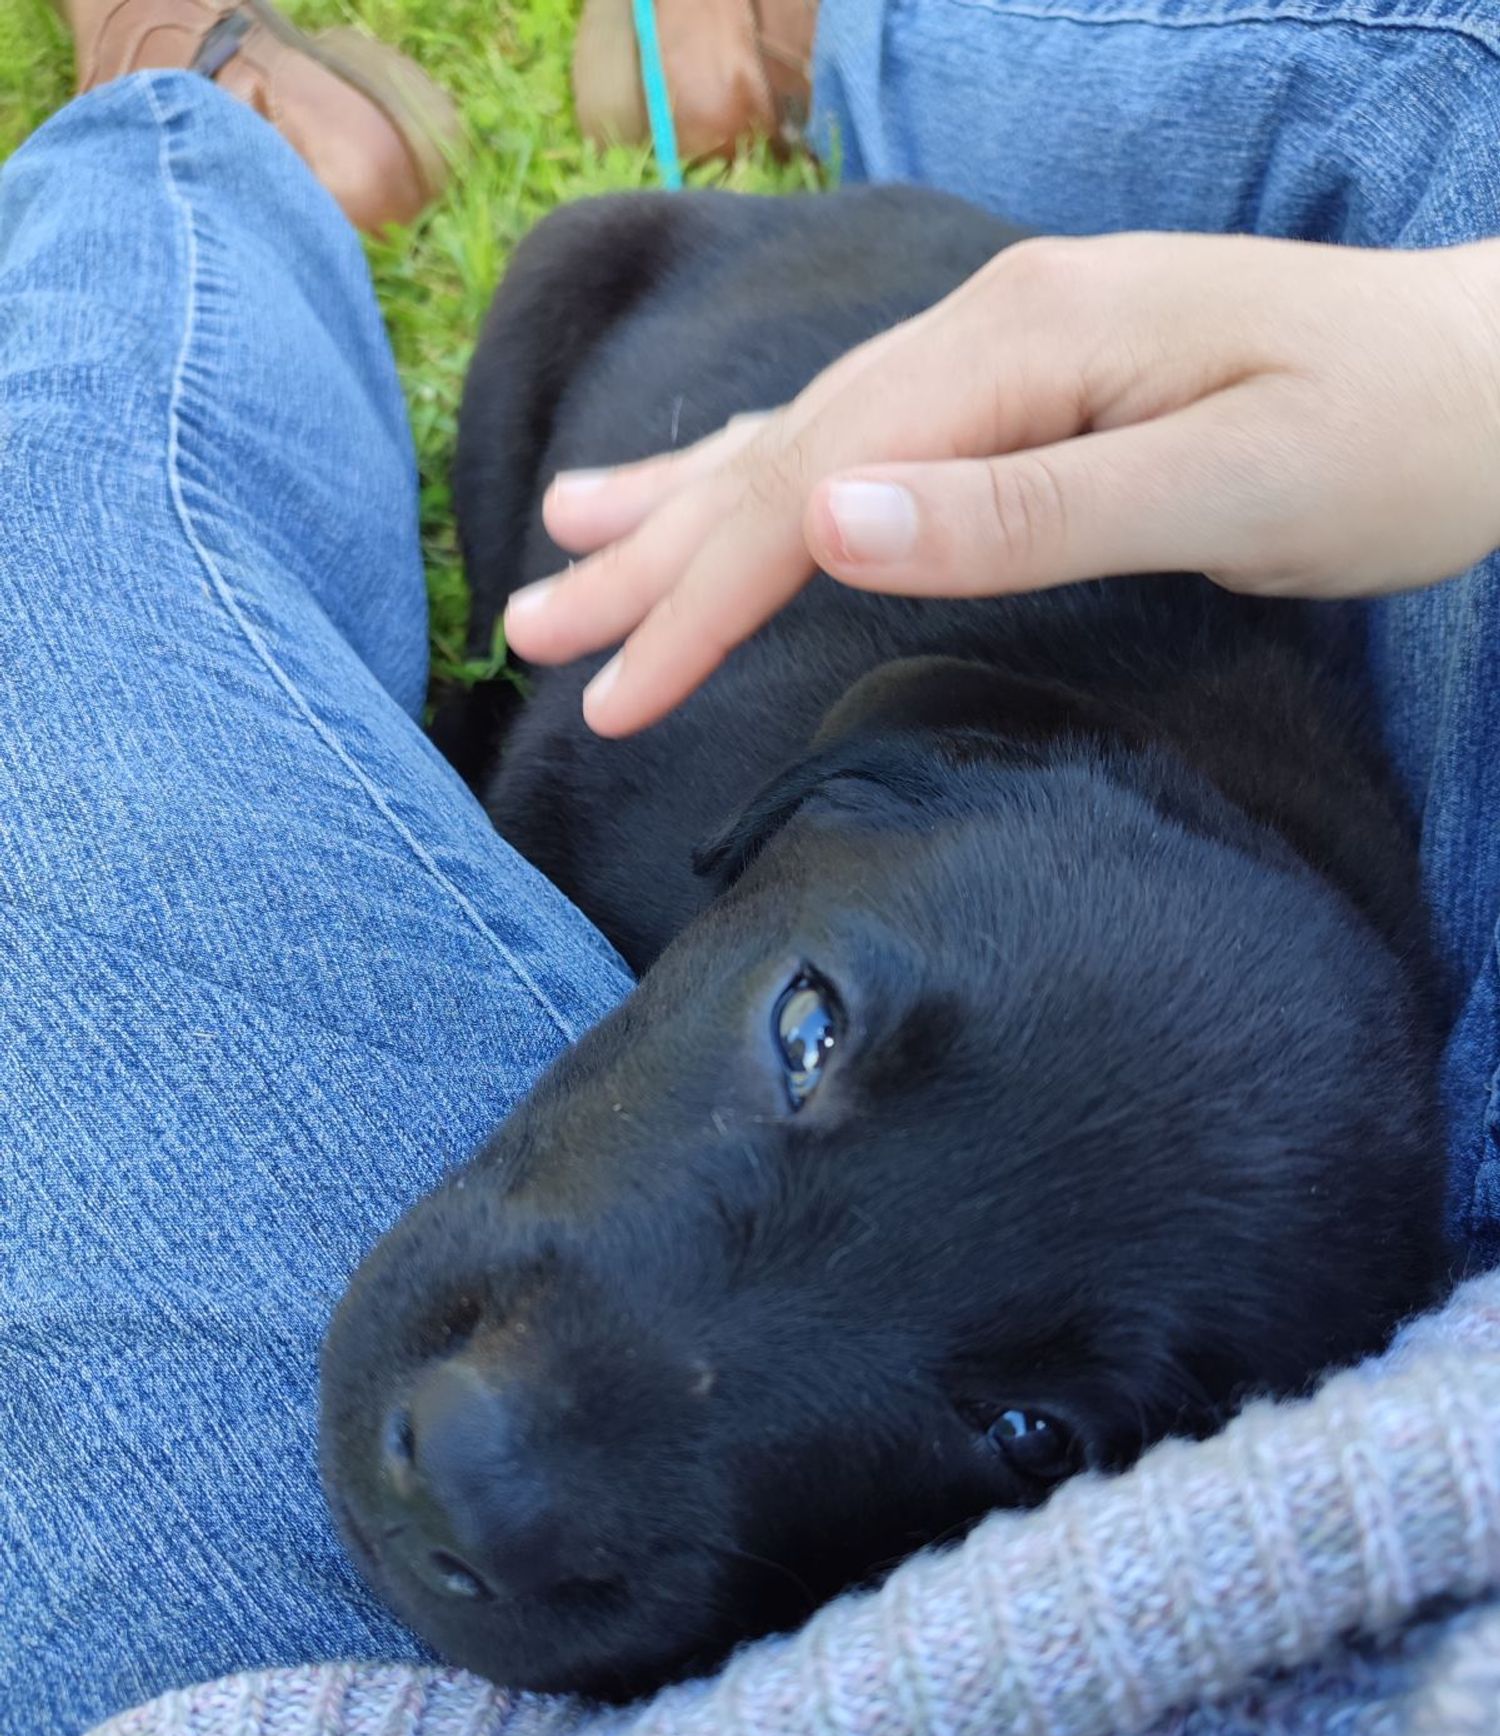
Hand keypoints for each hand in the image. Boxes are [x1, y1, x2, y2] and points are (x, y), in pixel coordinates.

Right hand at [503, 231, 1499, 735]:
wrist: (1496, 375)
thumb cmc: (1388, 441)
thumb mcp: (1224, 483)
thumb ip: (1025, 507)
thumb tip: (832, 519)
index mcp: (1020, 345)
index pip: (815, 484)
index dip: (704, 597)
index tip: (617, 699)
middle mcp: (988, 326)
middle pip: (777, 455)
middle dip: (652, 563)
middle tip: (534, 644)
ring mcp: (1002, 348)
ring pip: (799, 437)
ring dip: (674, 509)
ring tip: (560, 556)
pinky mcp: (1024, 386)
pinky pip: (860, 431)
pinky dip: (763, 471)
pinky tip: (704, 484)